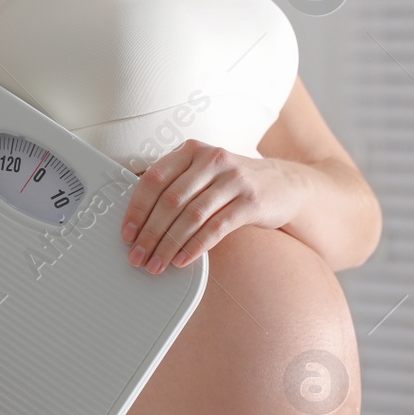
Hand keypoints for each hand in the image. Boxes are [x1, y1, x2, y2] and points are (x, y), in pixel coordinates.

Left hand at [120, 139, 303, 272]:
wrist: (286, 185)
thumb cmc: (234, 183)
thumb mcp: (204, 173)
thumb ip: (175, 186)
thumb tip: (139, 221)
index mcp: (192, 150)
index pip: (154, 179)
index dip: (137, 209)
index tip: (127, 234)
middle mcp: (212, 159)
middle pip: (170, 200)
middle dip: (150, 233)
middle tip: (137, 256)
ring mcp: (234, 179)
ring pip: (191, 216)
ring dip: (169, 244)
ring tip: (157, 264)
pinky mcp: (251, 201)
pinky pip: (216, 227)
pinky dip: (195, 247)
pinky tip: (182, 260)